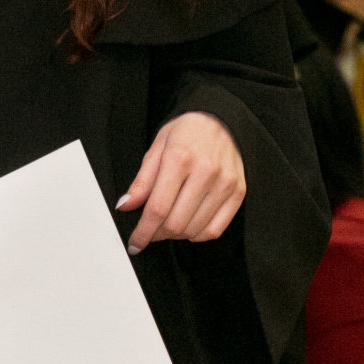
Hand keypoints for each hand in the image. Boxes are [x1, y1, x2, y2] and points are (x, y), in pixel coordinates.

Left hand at [116, 113, 244, 252]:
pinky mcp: (238, 192)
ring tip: (168, 225)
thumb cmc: (187, 132)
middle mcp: (205, 172)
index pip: (158, 208)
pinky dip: (197, 235)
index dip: (143, 232)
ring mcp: (224, 184)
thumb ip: (142, 180)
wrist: (221, 119)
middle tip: (150, 231)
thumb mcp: (157, 147)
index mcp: (179, 158)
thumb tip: (125, 206)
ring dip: (176, 235)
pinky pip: (215, 229)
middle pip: (176, 223)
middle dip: (157, 235)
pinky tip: (189, 226)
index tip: (135, 244)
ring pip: (194, 230)